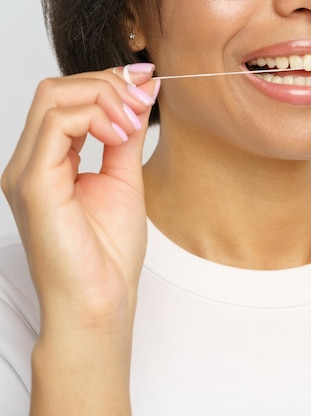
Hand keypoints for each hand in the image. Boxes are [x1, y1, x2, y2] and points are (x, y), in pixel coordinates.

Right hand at [2, 65, 159, 331]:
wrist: (100, 303)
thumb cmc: (108, 256)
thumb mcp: (125, 181)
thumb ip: (126, 138)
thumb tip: (140, 95)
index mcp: (50, 161)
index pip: (68, 99)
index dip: (109, 82)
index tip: (148, 81)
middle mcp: (31, 162)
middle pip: (57, 89)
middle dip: (108, 84)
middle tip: (145, 98)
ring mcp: (26, 171)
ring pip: (54, 98)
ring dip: (106, 98)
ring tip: (136, 122)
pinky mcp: (34, 184)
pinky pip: (57, 125)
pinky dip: (96, 118)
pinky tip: (122, 136)